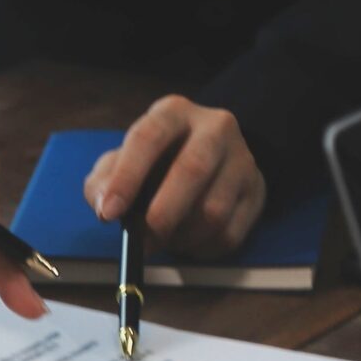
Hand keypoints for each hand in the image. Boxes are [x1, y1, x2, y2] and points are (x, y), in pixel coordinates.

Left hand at [84, 95, 265, 257]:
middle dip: (162, 214)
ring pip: (214, 210)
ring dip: (183, 237)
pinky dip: (202, 248)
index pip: (148, 137)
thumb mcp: (123, 160)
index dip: (127, 177)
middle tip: (142, 242)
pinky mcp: (257, 191)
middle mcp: (215, 127)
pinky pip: (230, 233)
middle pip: (192, 170)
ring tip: (165, 240)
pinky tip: (188, 242)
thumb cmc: (158, 162)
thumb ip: (103, 180)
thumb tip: (104, 206)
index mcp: (174, 112)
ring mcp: (242, 159)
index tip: (110, 213)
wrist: (213, 159)